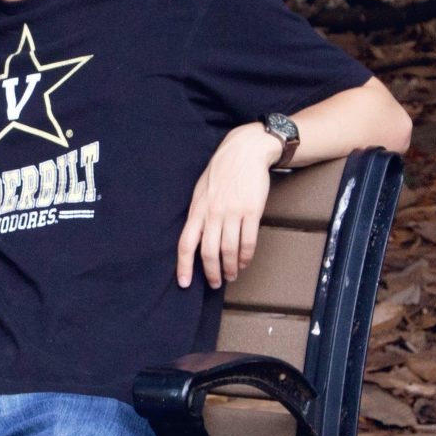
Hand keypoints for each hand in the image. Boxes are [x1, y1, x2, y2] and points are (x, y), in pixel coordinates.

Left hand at [177, 123, 279, 288]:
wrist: (244, 152)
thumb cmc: (220, 173)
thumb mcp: (200, 191)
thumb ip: (197, 214)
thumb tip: (195, 238)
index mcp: (197, 210)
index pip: (185, 243)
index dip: (183, 266)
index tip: (184, 283)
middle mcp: (212, 214)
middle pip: (208, 252)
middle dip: (211, 273)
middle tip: (215, 284)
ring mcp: (232, 213)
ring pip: (229, 250)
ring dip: (230, 267)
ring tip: (231, 275)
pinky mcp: (252, 211)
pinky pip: (248, 241)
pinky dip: (246, 256)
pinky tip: (244, 262)